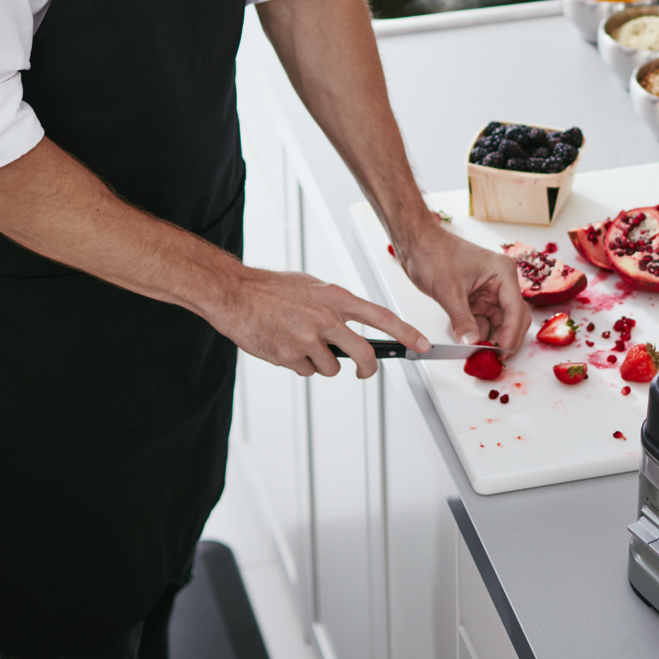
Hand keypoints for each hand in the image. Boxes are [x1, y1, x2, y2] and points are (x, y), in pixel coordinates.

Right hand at [213, 267, 430, 378]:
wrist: (235, 293)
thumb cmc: (272, 289)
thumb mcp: (313, 287)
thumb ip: (335, 306)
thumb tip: (352, 326)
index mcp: (336, 298)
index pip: (382, 317)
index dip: (406, 334)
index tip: (422, 346)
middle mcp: (327, 318)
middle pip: (364, 355)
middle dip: (367, 369)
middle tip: (364, 371)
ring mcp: (308, 338)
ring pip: (332, 368)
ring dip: (321, 363)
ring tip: (301, 344)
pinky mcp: (290, 356)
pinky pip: (307, 371)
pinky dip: (299, 365)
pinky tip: (285, 347)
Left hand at [391, 223, 528, 353]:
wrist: (415, 243)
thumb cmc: (433, 253)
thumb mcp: (448, 291)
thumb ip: (462, 319)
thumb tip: (472, 342)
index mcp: (502, 272)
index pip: (515, 310)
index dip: (510, 334)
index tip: (501, 353)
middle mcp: (500, 281)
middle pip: (513, 318)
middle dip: (504, 338)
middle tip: (492, 358)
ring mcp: (488, 290)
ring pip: (498, 322)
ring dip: (490, 338)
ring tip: (477, 353)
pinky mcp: (476, 297)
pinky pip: (483, 320)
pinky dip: (477, 332)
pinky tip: (468, 342)